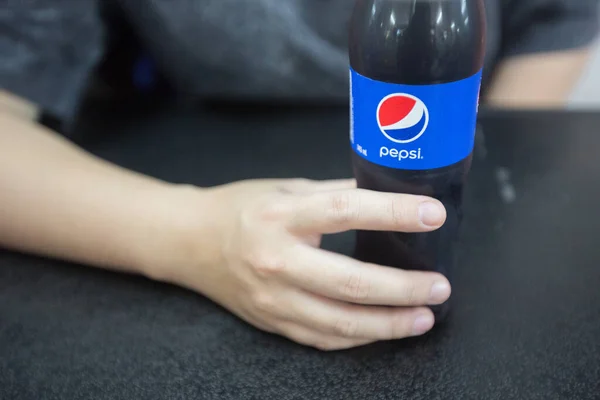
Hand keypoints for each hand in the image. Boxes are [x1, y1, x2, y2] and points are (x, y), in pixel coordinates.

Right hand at [162, 179, 450, 350]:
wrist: (190, 243)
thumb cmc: (240, 209)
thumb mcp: (287, 188)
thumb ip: (336, 193)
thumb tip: (387, 194)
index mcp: (281, 215)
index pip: (345, 212)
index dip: (393, 213)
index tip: (432, 214)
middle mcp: (276, 260)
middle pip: (349, 282)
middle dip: (403, 288)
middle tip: (439, 286)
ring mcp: (273, 298)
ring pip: (340, 322)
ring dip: (389, 323)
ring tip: (424, 316)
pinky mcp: (272, 322)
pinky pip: (323, 338)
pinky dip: (359, 337)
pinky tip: (384, 328)